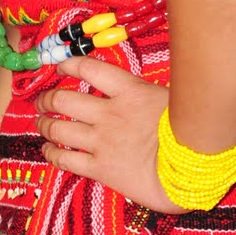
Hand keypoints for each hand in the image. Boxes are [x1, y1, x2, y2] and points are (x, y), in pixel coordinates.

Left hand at [35, 54, 183, 212]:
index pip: (88, 68)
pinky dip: (52, 153)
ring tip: (41, 123)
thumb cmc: (192, 132)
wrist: (195, 170)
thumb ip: (149, 93)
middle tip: (42, 101)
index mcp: (128, 91)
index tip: (59, 66)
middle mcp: (109, 113)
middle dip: (47, 99)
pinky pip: (66, 159)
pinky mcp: (100, 169)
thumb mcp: (171, 99)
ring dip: (44, 124)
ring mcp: (102, 141)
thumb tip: (144, 89)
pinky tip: (48, 151)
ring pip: (58, 128)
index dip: (68, 64)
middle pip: (63, 100)